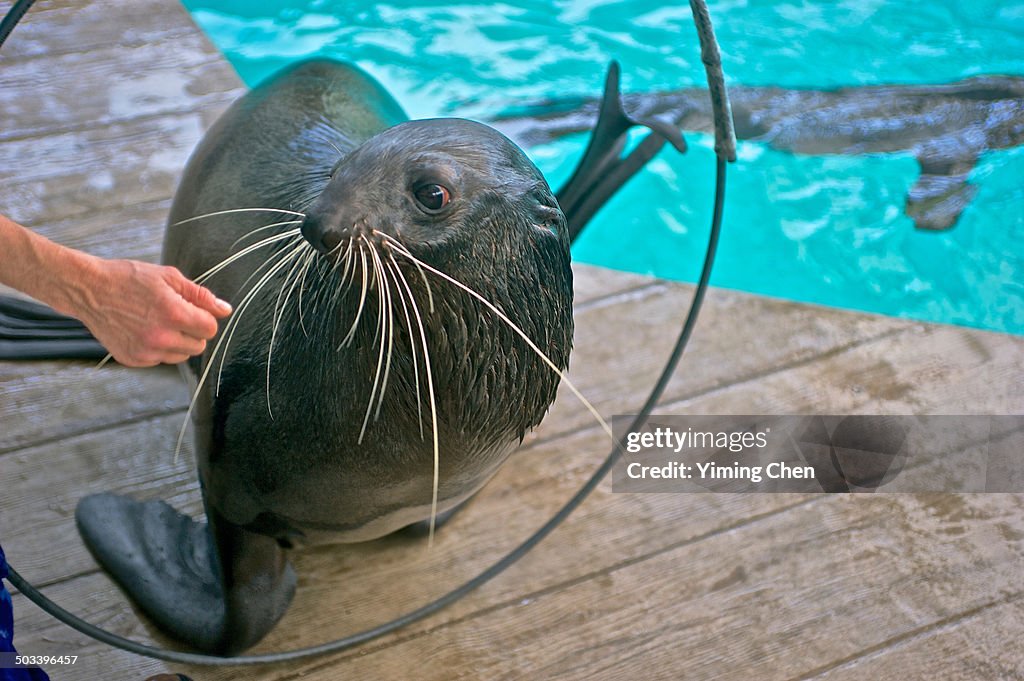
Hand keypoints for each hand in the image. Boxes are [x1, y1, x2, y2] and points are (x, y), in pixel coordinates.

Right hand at [74, 258, 231, 366]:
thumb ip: (201, 295)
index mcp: (173, 314)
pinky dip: (158, 348)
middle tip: (174, 314)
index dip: (205, 318)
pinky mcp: (133, 359)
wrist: (89, 289)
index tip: (193, 310)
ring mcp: (145, 351)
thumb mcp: (169, 277)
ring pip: (181, 356)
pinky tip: (144, 330)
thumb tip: (225, 310)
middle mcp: (160, 337)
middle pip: (198, 345)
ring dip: (177, 342)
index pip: (210, 329)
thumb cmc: (128, 279)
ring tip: (158, 322)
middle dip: (193, 331)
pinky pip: (160, 360)